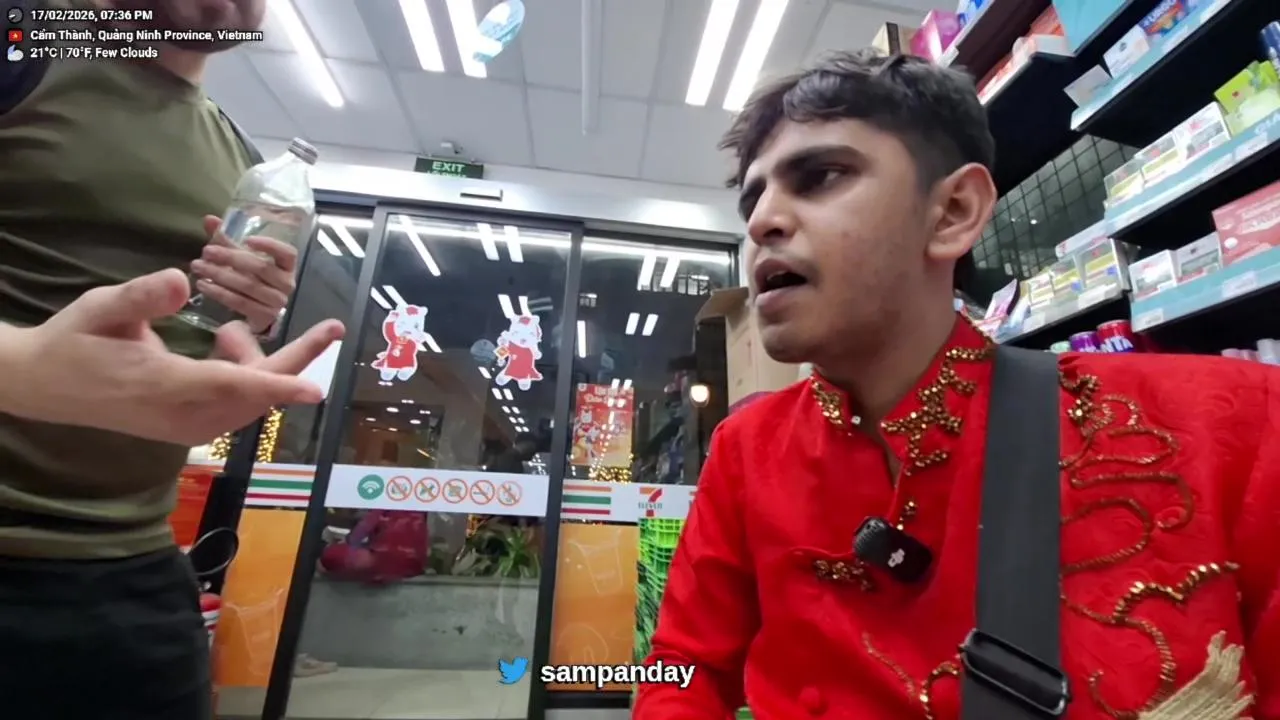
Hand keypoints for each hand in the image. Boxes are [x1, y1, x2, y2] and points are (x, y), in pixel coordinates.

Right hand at [0, 269, 344, 446]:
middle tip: (330, 327)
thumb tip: (182, 280)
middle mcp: (184, 415)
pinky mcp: (190, 428)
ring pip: (250, 399)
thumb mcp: (101, 308)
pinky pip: (237, 404)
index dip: (277, 386)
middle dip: (295, 360)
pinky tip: (222, 344)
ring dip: (258, 362)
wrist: (46, 386)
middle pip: (257, 394)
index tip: (316, 389)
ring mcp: (188, 427)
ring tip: (226, 330)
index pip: (232, 387)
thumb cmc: (75, 342)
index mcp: (165, 385)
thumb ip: (141, 296)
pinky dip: (244, 373)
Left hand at [190, 215, 298, 333]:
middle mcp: (286, 284)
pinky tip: (203, 285)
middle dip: (230, 258)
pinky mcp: (264, 317)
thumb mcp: (242, 257)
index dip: (270, 245)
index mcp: (286, 266)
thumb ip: (228, 239)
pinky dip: (219, 293)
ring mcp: (277, 303)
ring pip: (248, 286)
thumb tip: (209, 219)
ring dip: (220, 275)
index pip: (287, 253)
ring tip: (198, 267)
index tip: (247, 239)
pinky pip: (240, 302)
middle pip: (261, 268)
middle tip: (206, 251)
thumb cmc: (252, 278)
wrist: (258, 312)